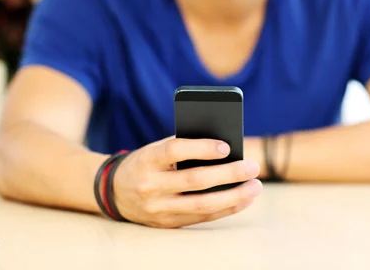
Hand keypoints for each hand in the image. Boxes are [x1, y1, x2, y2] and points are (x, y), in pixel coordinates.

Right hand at [113, 136, 261, 227]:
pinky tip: (243, 199)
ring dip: (234, 196)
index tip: (227, 146)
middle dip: (229, 174)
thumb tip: (225, 149)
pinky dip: (226, 208)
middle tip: (252, 167)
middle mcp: (150, 185)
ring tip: (255, 186)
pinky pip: (201, 217)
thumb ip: (183, 147)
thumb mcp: (155, 149)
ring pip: (202, 204)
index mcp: (147, 159)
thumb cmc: (146, 162)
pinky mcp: (167, 223)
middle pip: (195, 180)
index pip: (175, 150)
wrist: (114, 192)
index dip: (202, 148)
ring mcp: (158, 208)